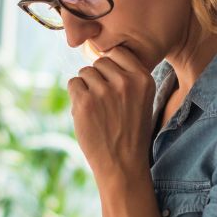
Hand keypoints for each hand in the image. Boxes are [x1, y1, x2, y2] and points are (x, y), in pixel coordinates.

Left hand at [67, 45, 154, 179]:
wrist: (122, 164)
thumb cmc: (130, 131)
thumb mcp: (142, 100)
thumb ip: (127, 77)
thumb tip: (101, 54)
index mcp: (143, 79)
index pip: (118, 52)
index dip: (111, 66)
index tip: (111, 83)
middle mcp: (125, 82)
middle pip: (100, 61)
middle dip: (98, 78)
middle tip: (104, 102)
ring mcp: (104, 91)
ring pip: (85, 72)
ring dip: (86, 88)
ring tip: (97, 110)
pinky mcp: (84, 102)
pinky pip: (73, 84)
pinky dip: (75, 97)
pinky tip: (86, 113)